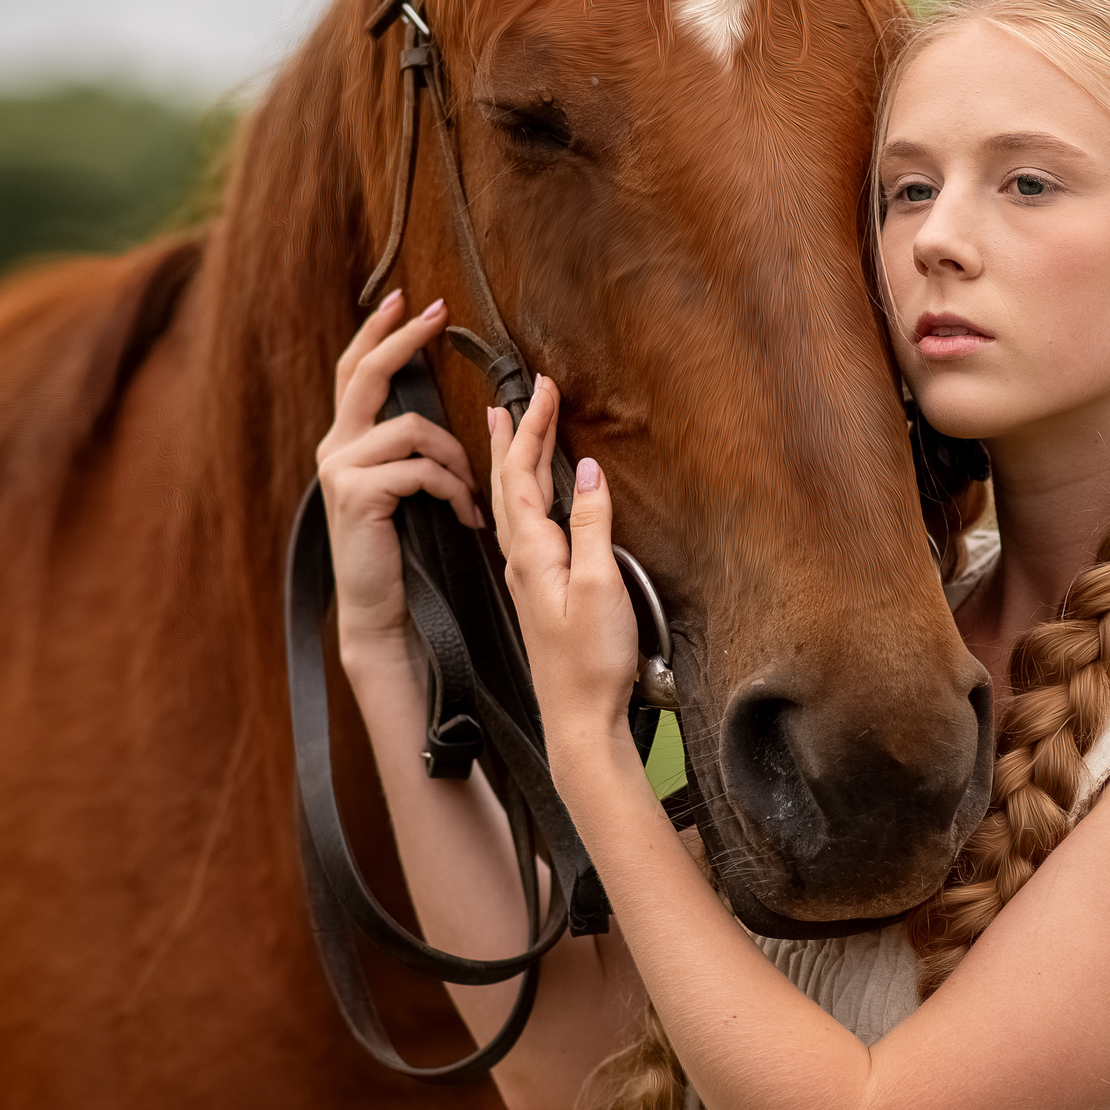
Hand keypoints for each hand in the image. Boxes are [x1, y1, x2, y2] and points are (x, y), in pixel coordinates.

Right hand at [319, 291, 481, 663]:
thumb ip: (409, 449)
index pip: (355, 372)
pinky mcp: (358, 493)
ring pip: (414, 431)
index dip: (378, 332)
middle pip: (366, 376)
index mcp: (345, 442)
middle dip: (403, 339)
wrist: (381, 611)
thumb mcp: (403, 489)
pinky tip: (465, 517)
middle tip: (438, 311)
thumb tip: (438, 412)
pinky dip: (453, 490)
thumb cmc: (403, 552)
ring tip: (471, 497)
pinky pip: (421, 468)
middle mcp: (334, 448)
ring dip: (456, 460)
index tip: (407, 299)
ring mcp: (341, 469)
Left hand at [489, 377, 637, 769]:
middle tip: (515, 394)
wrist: (578, 721)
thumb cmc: (592, 662)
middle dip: (514, 435)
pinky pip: (522, 526)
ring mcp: (527, 576)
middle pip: (509, 483)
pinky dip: (522, 494)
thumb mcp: (600, 587)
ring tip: (508, 429)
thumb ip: (593, 526)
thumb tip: (589, 471)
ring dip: (512, 462)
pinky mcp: (538, 592)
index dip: (532, 428)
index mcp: (532, 552)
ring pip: (511, 503)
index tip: (541, 388)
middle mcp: (522, 559)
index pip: (523, 475)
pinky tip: (529, 496)